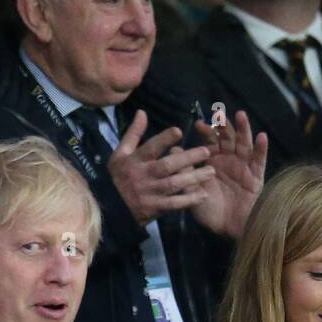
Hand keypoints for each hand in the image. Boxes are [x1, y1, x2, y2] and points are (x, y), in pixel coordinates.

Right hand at [108, 110, 214, 225]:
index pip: (150, 148)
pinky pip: (174, 204)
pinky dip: (188, 200)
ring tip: (211, 171)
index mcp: (135, 160)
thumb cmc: (118, 177)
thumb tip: (142, 112)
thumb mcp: (120, 153)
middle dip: (187, 158)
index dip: (164, 139)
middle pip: (167, 166)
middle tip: (206, 151)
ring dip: (193, 177)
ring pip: (174, 184)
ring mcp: (149, 193)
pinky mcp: (154, 208)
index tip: (179, 131)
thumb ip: (133, 133)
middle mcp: (143, 175)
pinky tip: (203, 194)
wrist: (111, 208)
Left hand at [188, 110, 267, 239]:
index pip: (210, 142)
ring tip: (241, 115)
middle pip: (228, 138)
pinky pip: (260, 160)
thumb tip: (172, 151)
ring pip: (244, 144)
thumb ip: (186, 172)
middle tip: (219, 113)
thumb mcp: (194, 192)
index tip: (199, 125)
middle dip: (223, 125)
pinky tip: (262, 136)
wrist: (228, 228)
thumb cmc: (210, 211)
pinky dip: (261, 148)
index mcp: (214, 162)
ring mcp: (244, 166)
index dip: (206, 132)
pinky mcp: (256, 175)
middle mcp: (229, 160)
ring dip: (243, 129)